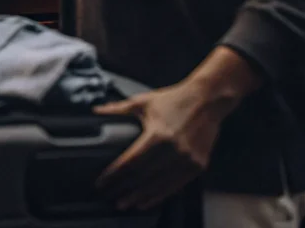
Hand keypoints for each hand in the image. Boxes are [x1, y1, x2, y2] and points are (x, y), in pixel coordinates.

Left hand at [93, 81, 227, 210]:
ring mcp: (188, 159)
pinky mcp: (198, 164)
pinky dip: (161, 195)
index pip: (130, 162)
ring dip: (141, 196)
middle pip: (143, 177)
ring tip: (126, 203)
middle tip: (111, 198)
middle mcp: (173, 150)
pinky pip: (176, 185)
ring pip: (159, 185)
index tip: (102, 182)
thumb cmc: (173, 99)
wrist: (207, 100)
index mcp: (158, 135)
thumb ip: (118, 109)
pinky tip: (148, 200)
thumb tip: (96, 111)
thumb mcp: (143, 102)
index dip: (114, 175)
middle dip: (125, 189)